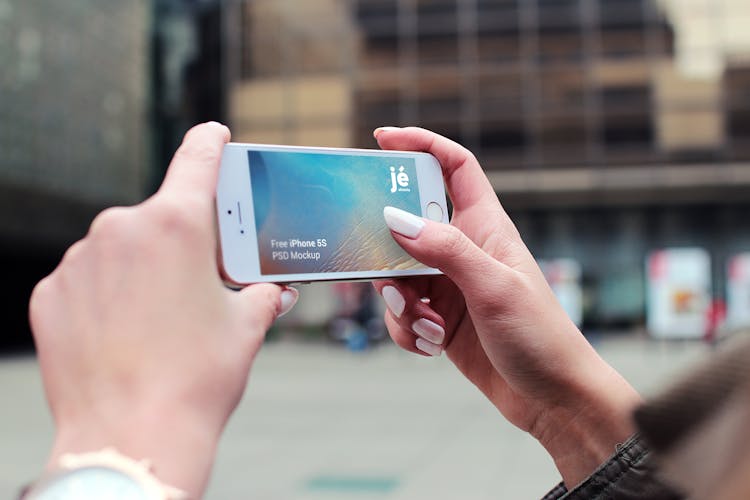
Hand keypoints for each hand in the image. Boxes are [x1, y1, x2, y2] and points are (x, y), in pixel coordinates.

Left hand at [28, 122, 297, 496]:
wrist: (132, 437)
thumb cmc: (197, 378)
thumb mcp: (247, 326)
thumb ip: (263, 292)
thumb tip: (275, 289)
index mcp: (177, 225)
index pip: (197, 158)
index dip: (211, 144)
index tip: (214, 136)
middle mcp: (122, 229)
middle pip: (162, 216)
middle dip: (184, 241)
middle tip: (202, 280)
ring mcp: (80, 260)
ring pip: (122, 247)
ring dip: (144, 268)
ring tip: (162, 320)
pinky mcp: (51, 293)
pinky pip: (88, 277)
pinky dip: (108, 294)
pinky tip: (126, 332)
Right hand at [373, 127, 640, 486]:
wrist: (553, 398)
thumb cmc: (540, 336)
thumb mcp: (494, 288)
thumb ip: (446, 250)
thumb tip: (396, 219)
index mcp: (486, 226)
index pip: (454, 167)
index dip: (422, 144)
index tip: (382, 137)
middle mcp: (464, 250)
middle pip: (409, 224)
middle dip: (387, 249)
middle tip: (383, 272)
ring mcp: (450, 285)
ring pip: (398, 275)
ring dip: (399, 303)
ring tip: (427, 326)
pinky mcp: (440, 318)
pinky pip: (403, 313)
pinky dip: (407, 329)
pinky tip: (431, 346)